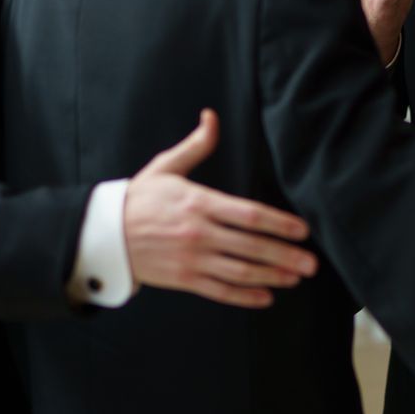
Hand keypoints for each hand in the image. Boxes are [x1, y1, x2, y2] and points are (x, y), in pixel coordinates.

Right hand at [123, 110, 318, 307]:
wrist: (103, 233)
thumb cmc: (139, 198)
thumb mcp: (167, 167)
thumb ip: (196, 145)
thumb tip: (211, 116)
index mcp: (199, 202)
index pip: (249, 215)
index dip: (280, 224)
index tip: (302, 231)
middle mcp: (199, 233)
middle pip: (251, 246)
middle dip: (285, 255)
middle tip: (311, 263)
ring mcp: (191, 258)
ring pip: (240, 271)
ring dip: (272, 276)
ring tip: (296, 278)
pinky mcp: (183, 279)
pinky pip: (220, 290)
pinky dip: (244, 296)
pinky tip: (267, 297)